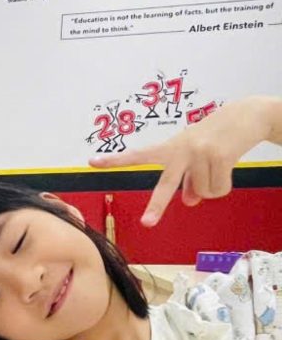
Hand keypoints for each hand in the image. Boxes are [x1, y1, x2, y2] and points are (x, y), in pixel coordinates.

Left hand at [88, 98, 271, 225]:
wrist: (248, 115)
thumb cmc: (216, 138)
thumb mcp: (196, 157)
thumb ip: (188, 181)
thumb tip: (190, 202)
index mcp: (170, 148)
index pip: (138, 155)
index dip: (116, 160)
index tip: (92, 162)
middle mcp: (181, 149)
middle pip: (166, 185)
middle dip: (156, 206)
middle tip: (146, 224)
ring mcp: (200, 152)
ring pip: (201, 193)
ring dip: (212, 185)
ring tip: (219, 164)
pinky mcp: (220, 156)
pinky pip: (217, 190)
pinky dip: (224, 186)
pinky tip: (228, 166)